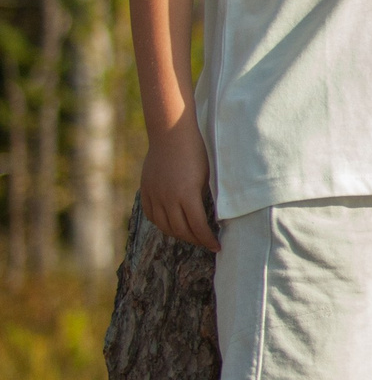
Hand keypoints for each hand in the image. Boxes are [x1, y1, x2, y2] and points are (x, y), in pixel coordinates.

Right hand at [139, 120, 217, 251]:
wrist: (172, 133)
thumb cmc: (197, 152)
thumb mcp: (208, 177)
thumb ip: (206, 199)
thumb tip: (213, 219)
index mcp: (186, 195)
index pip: (198, 227)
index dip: (208, 239)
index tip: (217, 246)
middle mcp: (168, 198)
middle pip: (180, 230)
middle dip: (195, 240)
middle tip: (206, 243)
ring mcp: (154, 194)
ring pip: (164, 225)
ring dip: (178, 234)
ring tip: (191, 236)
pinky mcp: (146, 189)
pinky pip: (151, 214)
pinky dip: (161, 224)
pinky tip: (171, 225)